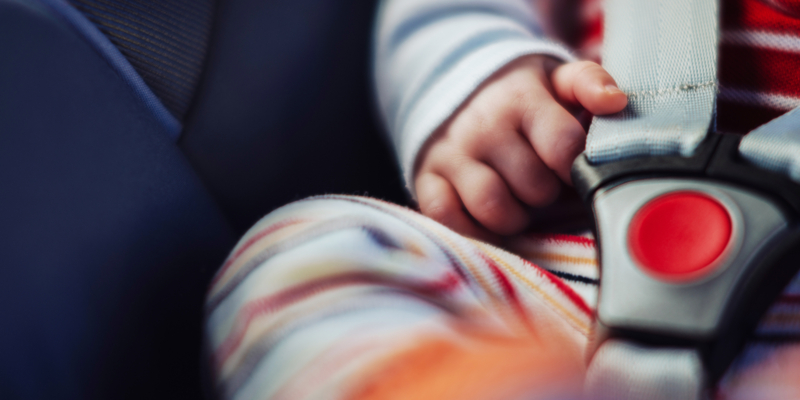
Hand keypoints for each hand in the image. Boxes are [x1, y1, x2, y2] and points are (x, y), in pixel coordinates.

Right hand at [414, 55, 626, 239]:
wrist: (456, 92)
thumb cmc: (521, 99)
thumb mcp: (555, 79)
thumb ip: (589, 83)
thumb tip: (614, 101)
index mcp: (520, 99)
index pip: (563, 147)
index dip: (576, 168)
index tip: (572, 167)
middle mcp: (482, 126)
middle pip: (534, 187)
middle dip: (547, 194)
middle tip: (543, 185)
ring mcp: (451, 154)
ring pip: (493, 207)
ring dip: (516, 218)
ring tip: (519, 205)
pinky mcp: (426, 178)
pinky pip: (448, 218)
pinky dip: (473, 230)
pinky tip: (489, 222)